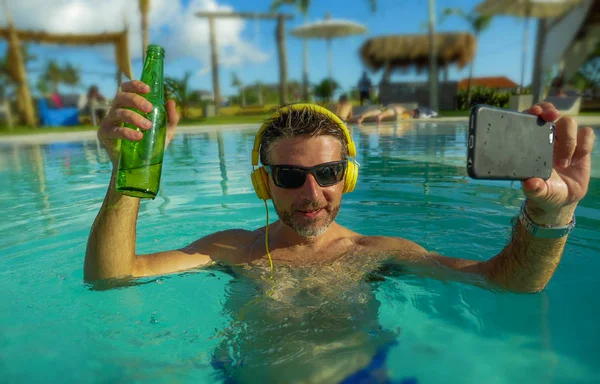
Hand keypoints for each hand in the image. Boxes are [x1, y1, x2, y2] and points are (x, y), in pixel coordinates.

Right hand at [97, 80, 179, 166]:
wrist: (139, 166)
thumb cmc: (149, 144)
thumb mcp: (164, 131)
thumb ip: (170, 118)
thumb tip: (171, 102)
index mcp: (127, 105)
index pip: (126, 88)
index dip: (135, 85)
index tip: (148, 89)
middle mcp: (116, 110)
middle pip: (121, 96)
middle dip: (135, 100)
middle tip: (149, 108)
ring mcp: (108, 122)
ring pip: (118, 112)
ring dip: (134, 117)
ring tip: (147, 126)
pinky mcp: (104, 135)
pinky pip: (114, 130)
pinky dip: (127, 132)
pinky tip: (138, 137)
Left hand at [521, 102, 595, 223]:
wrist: (563, 199)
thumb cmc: (545, 192)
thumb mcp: (538, 193)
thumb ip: (534, 189)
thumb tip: (530, 184)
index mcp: (531, 143)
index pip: (529, 119)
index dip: (533, 111)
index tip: (537, 113)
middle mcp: (547, 137)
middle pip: (551, 113)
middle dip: (551, 113)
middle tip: (552, 121)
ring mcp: (565, 140)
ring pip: (569, 123)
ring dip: (568, 141)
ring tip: (563, 164)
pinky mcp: (582, 145)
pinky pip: (587, 134)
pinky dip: (584, 145)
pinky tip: (577, 159)